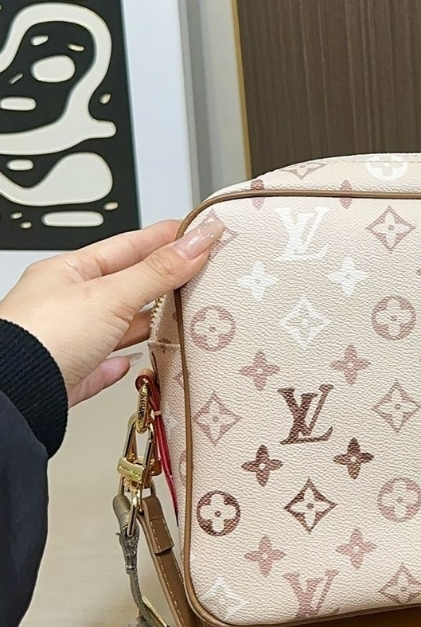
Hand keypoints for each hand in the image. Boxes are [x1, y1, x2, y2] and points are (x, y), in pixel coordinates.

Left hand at [0, 218, 222, 405]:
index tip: (196, 232)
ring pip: (118, 326)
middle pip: (124, 285)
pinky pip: (103, 365)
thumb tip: (195, 244)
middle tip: (197, 272)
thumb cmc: (41, 337)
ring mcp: (68, 341)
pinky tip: (132, 361)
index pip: (128, 245)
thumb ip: (157, 271)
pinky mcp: (71, 377)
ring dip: (146, 323)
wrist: (16, 395)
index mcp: (68, 272)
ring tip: (177, 317)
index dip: (164, 238)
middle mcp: (64, 304)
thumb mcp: (111, 295)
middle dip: (160, 281)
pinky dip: (122, 362)